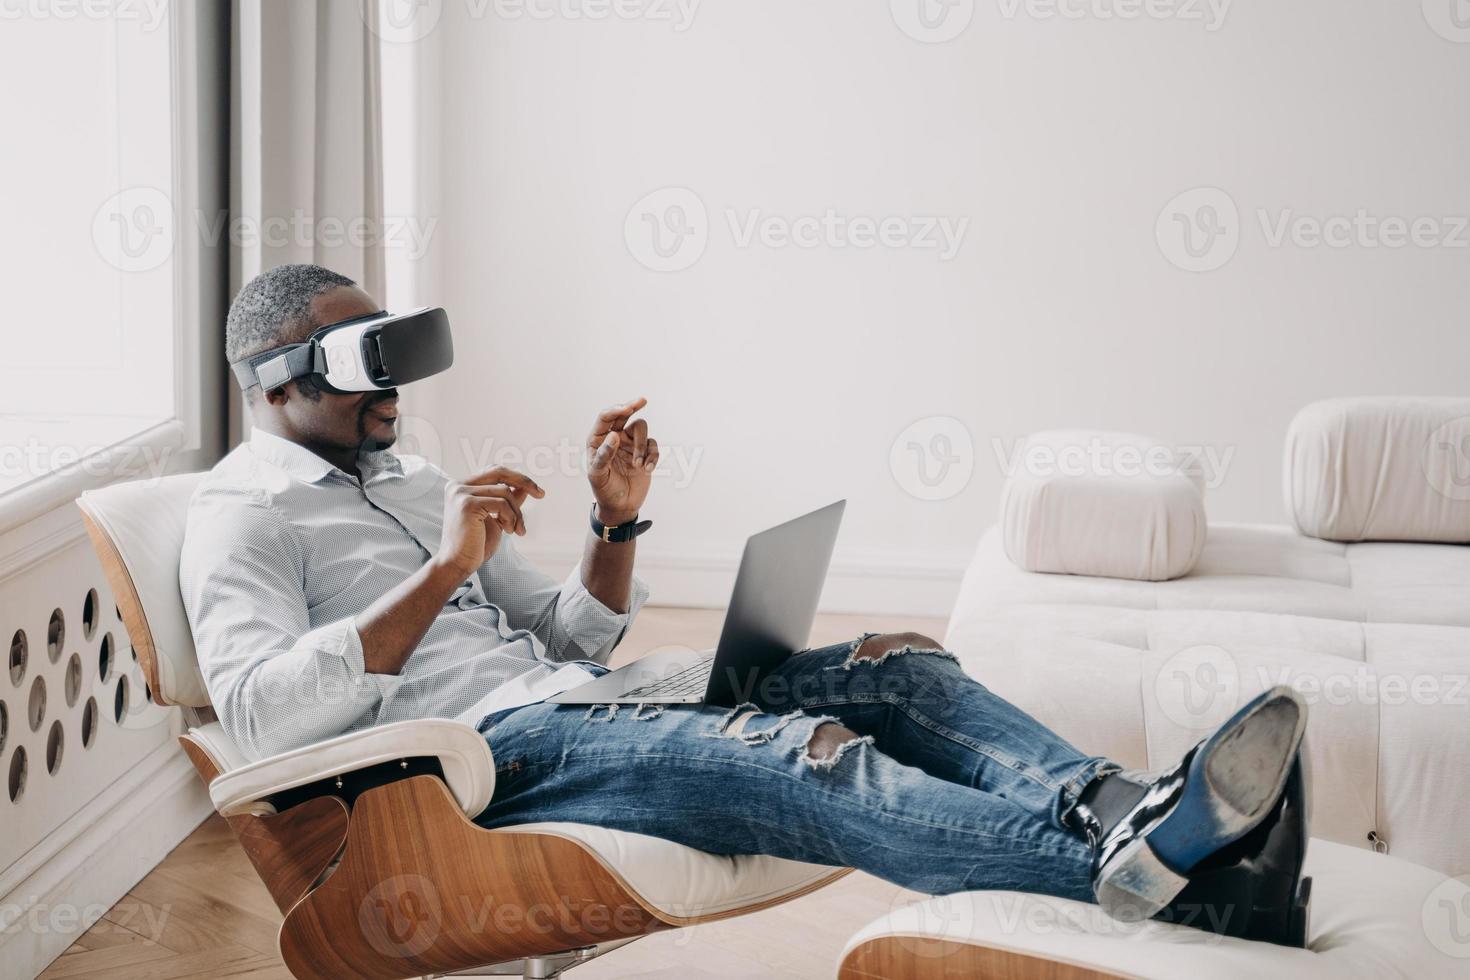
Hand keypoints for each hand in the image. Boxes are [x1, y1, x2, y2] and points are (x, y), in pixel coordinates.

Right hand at [435, 467, 544, 577]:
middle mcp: (458, 486)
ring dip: (516, 513)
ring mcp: (461, 494)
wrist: (458, 564)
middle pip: (499, 472)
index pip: (494, 472)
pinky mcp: (467, 505)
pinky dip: (510, 518)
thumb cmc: (475, 544)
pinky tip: (508, 531)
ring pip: (504, 492)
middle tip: (541, 494)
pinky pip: (501, 504)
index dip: (516, 478)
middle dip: (523, 481)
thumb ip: (507, 502)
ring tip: (516, 530)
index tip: (537, 491)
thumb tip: (524, 487)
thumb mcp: (496, 518)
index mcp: (462, 486)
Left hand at [586, 396, 658, 525]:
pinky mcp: (644, 453)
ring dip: (642, 446)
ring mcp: (630, 444)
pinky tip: (647, 470)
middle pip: (625, 414)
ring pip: (641, 429)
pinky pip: (652, 446)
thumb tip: (614, 435)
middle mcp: (614, 437)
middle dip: (633, 406)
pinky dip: (652, 457)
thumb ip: (603, 455)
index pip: (606, 418)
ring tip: (638, 465)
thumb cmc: (604, 489)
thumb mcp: (598, 475)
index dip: (616, 410)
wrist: (620, 506)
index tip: (627, 408)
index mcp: (598, 439)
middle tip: (642, 400)